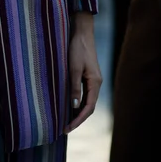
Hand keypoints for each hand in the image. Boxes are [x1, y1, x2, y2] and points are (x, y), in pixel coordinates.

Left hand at [65, 13, 101, 133]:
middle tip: (64, 129)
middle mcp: (96, 83)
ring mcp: (92, 79)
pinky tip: (68, 105)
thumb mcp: (73, 68)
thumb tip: (75, 107)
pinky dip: (76, 101)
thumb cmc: (77, 48)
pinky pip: (83, 93)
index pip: (89, 108)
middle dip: (78, 119)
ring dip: (77, 111)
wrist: (81, 32)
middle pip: (88, 106)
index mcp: (95, 83)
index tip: (67, 128)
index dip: (78, 120)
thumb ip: (74, 87)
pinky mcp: (87, 75)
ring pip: (86, 100)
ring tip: (65, 120)